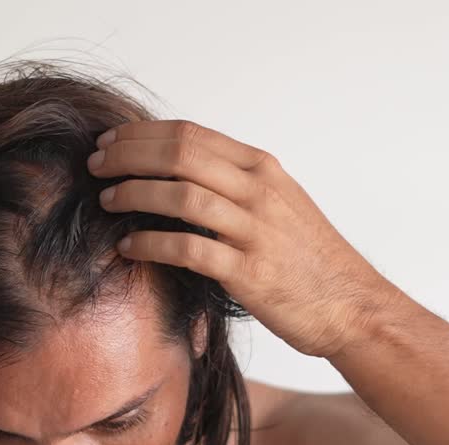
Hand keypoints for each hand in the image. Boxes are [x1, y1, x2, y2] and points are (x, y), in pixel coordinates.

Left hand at [89, 119, 404, 358]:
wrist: (353, 306)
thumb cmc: (309, 260)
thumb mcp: (278, 204)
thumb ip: (234, 185)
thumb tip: (178, 173)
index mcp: (262, 169)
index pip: (191, 135)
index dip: (142, 135)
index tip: (110, 143)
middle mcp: (259, 191)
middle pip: (179, 155)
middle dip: (128, 156)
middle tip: (95, 166)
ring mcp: (255, 231)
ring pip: (180, 196)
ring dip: (134, 194)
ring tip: (106, 201)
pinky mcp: (248, 273)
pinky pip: (188, 249)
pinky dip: (151, 243)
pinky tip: (128, 246)